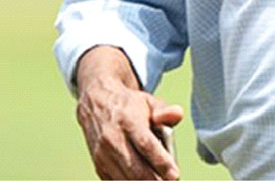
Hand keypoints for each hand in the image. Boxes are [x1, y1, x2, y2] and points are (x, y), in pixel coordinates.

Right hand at [74, 46, 184, 179]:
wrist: (96, 104)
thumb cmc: (128, 106)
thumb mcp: (148, 102)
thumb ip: (165, 111)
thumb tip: (178, 114)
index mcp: (128, 120)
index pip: (145, 144)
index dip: (161, 162)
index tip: (175, 175)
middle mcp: (112, 139)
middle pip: (135, 167)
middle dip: (155, 180)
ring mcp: (103, 155)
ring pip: (125, 178)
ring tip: (160, 180)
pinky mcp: (99, 166)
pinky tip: (144, 179)